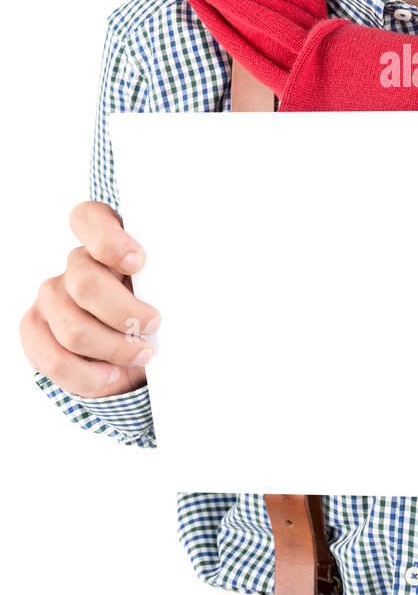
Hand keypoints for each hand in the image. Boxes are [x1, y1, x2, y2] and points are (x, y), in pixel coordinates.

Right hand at [19, 200, 159, 396]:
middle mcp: (74, 264)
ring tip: (141, 354)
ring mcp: (50, 297)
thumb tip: (204, 273)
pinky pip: (54, 360)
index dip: (108, 240)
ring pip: (73, 329)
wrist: (139, 350)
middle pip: (85, 283)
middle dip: (125, 312)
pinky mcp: (35, 330)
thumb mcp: (174, 287)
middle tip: (153, 324)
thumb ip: (177, 276)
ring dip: (114, 349)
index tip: (138, 263)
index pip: (88, 218)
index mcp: (107, 239)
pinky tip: (112, 374)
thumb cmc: (162, 308)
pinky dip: (89, 376)